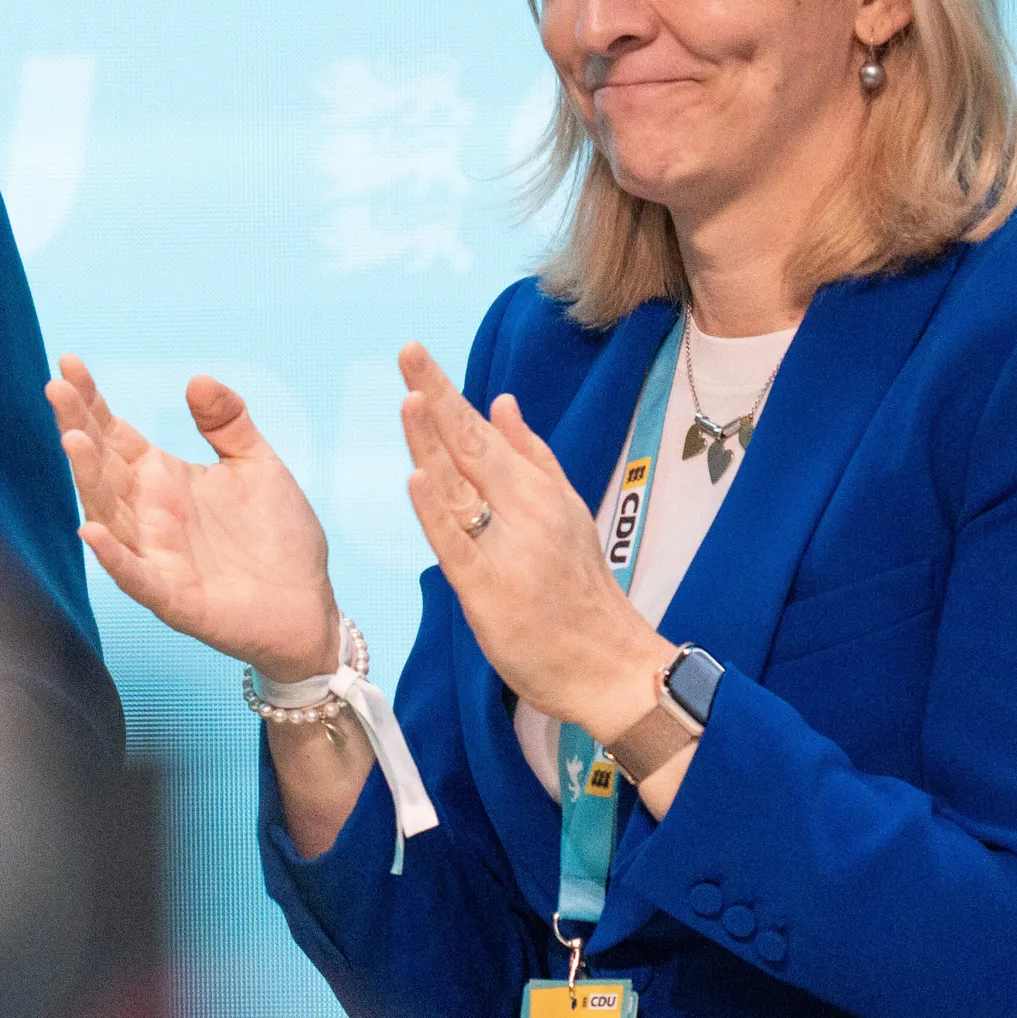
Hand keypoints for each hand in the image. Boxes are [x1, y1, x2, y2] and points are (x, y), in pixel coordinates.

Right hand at [48, 355, 339, 681]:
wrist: (308, 605)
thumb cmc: (279, 538)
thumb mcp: (258, 465)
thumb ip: (228, 423)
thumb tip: (197, 378)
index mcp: (163, 479)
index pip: (115, 434)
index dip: (91, 401)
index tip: (69, 362)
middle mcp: (149, 514)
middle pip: (101, 465)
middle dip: (77, 426)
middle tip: (56, 386)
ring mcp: (156, 555)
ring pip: (109, 513)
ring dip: (87, 479)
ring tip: (73, 439)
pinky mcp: (173, 597)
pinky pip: (135, 575)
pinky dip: (112, 556)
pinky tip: (90, 529)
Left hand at [396, 342, 669, 735]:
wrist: (608, 665)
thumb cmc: (579, 588)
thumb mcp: (566, 512)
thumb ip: (532, 457)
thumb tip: (501, 401)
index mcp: (537, 490)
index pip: (481, 431)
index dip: (445, 392)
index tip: (414, 353)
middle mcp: (524, 511)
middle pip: (471, 447)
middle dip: (437, 398)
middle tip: (408, 352)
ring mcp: (506, 549)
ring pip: (462, 487)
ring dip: (434, 442)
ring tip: (410, 400)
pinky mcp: (488, 591)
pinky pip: (457, 545)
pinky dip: (437, 512)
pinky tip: (418, 480)